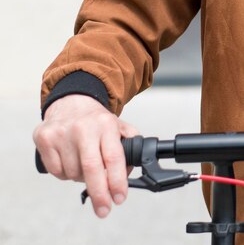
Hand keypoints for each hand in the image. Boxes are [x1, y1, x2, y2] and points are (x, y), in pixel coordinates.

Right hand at [33, 94, 138, 217]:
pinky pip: (56, 172)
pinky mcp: (44, 138)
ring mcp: (62, 133)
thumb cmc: (95, 120)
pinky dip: (65, 174)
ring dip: (81, 178)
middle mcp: (83, 128)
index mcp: (105, 124)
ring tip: (84, 162)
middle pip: (92, 169)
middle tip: (104, 209)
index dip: (117, 181)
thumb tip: (133, 165)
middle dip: (100, 194)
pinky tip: (70, 160)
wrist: (71, 101)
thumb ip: (130, 142)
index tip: (119, 198)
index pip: (113, 157)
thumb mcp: (117, 124)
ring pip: (73, 173)